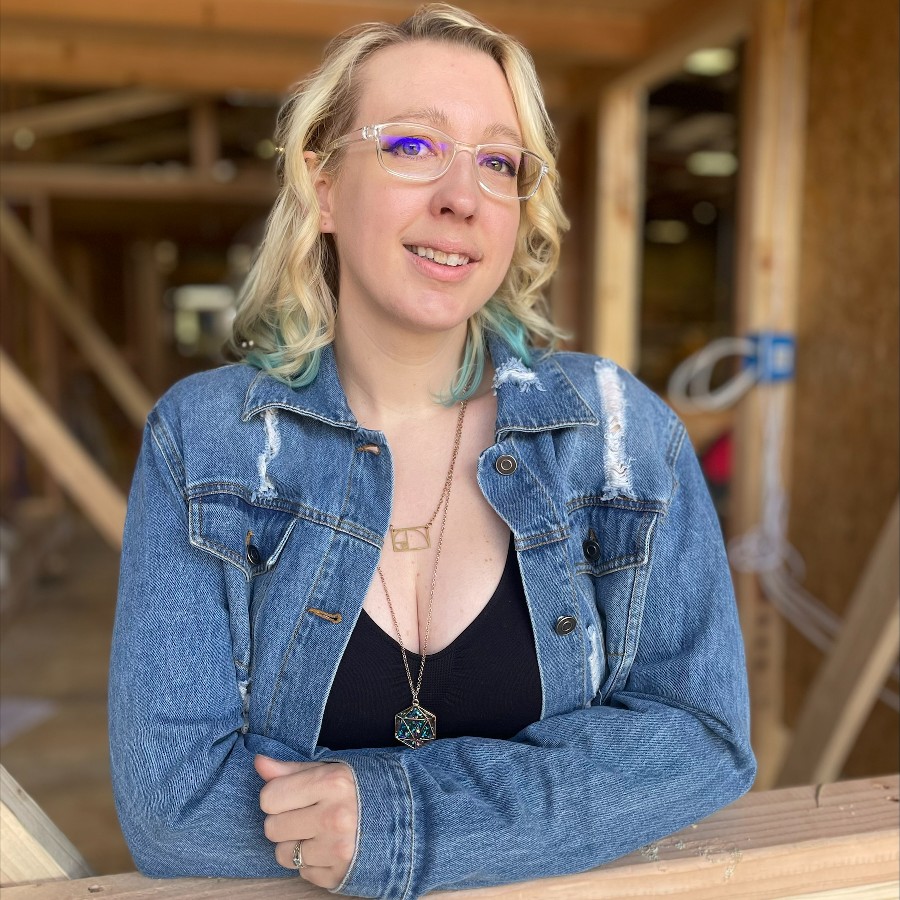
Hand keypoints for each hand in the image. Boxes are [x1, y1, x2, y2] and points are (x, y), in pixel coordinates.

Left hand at [255, 755, 357, 888]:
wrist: (405, 819)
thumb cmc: (362, 790)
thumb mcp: (331, 770)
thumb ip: (292, 770)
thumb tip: (259, 762)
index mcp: (332, 783)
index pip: (270, 797)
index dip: (277, 796)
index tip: (293, 795)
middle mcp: (334, 817)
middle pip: (272, 828)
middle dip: (284, 821)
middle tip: (307, 814)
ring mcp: (337, 849)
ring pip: (283, 854)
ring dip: (295, 844)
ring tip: (319, 832)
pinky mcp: (339, 875)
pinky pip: (302, 872)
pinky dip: (312, 862)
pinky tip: (329, 848)